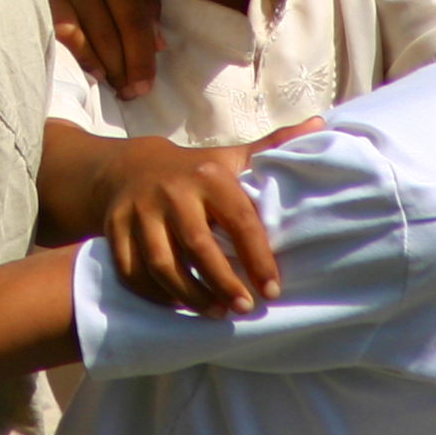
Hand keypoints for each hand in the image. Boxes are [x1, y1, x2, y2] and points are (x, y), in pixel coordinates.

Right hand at [0, 0, 161, 97]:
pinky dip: (73, 52)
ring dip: (100, 66)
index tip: (148, 82)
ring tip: (114, 85)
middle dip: (125, 67)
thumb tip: (158, 41)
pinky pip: (53, 28)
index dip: (142, 54)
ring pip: (79, 34)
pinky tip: (87, 67)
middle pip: (109, 29)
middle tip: (134, 92)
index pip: (133, 14)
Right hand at [92, 123, 313, 313]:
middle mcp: (171, 191)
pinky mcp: (114, 228)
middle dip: (223, 283)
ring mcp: (139, 211)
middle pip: (197, 246)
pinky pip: (132, 271)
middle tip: (244, 308)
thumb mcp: (229, 157)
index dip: (258, 258)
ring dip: (190, 295)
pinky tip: (177, 305)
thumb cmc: (192, 171)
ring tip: (215, 312)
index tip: (272, 290)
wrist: (126, 167)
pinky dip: (155, 294)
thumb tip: (320, 122)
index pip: (238, 221)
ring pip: (162, 264)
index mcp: (207, 175)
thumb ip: (272, 147)